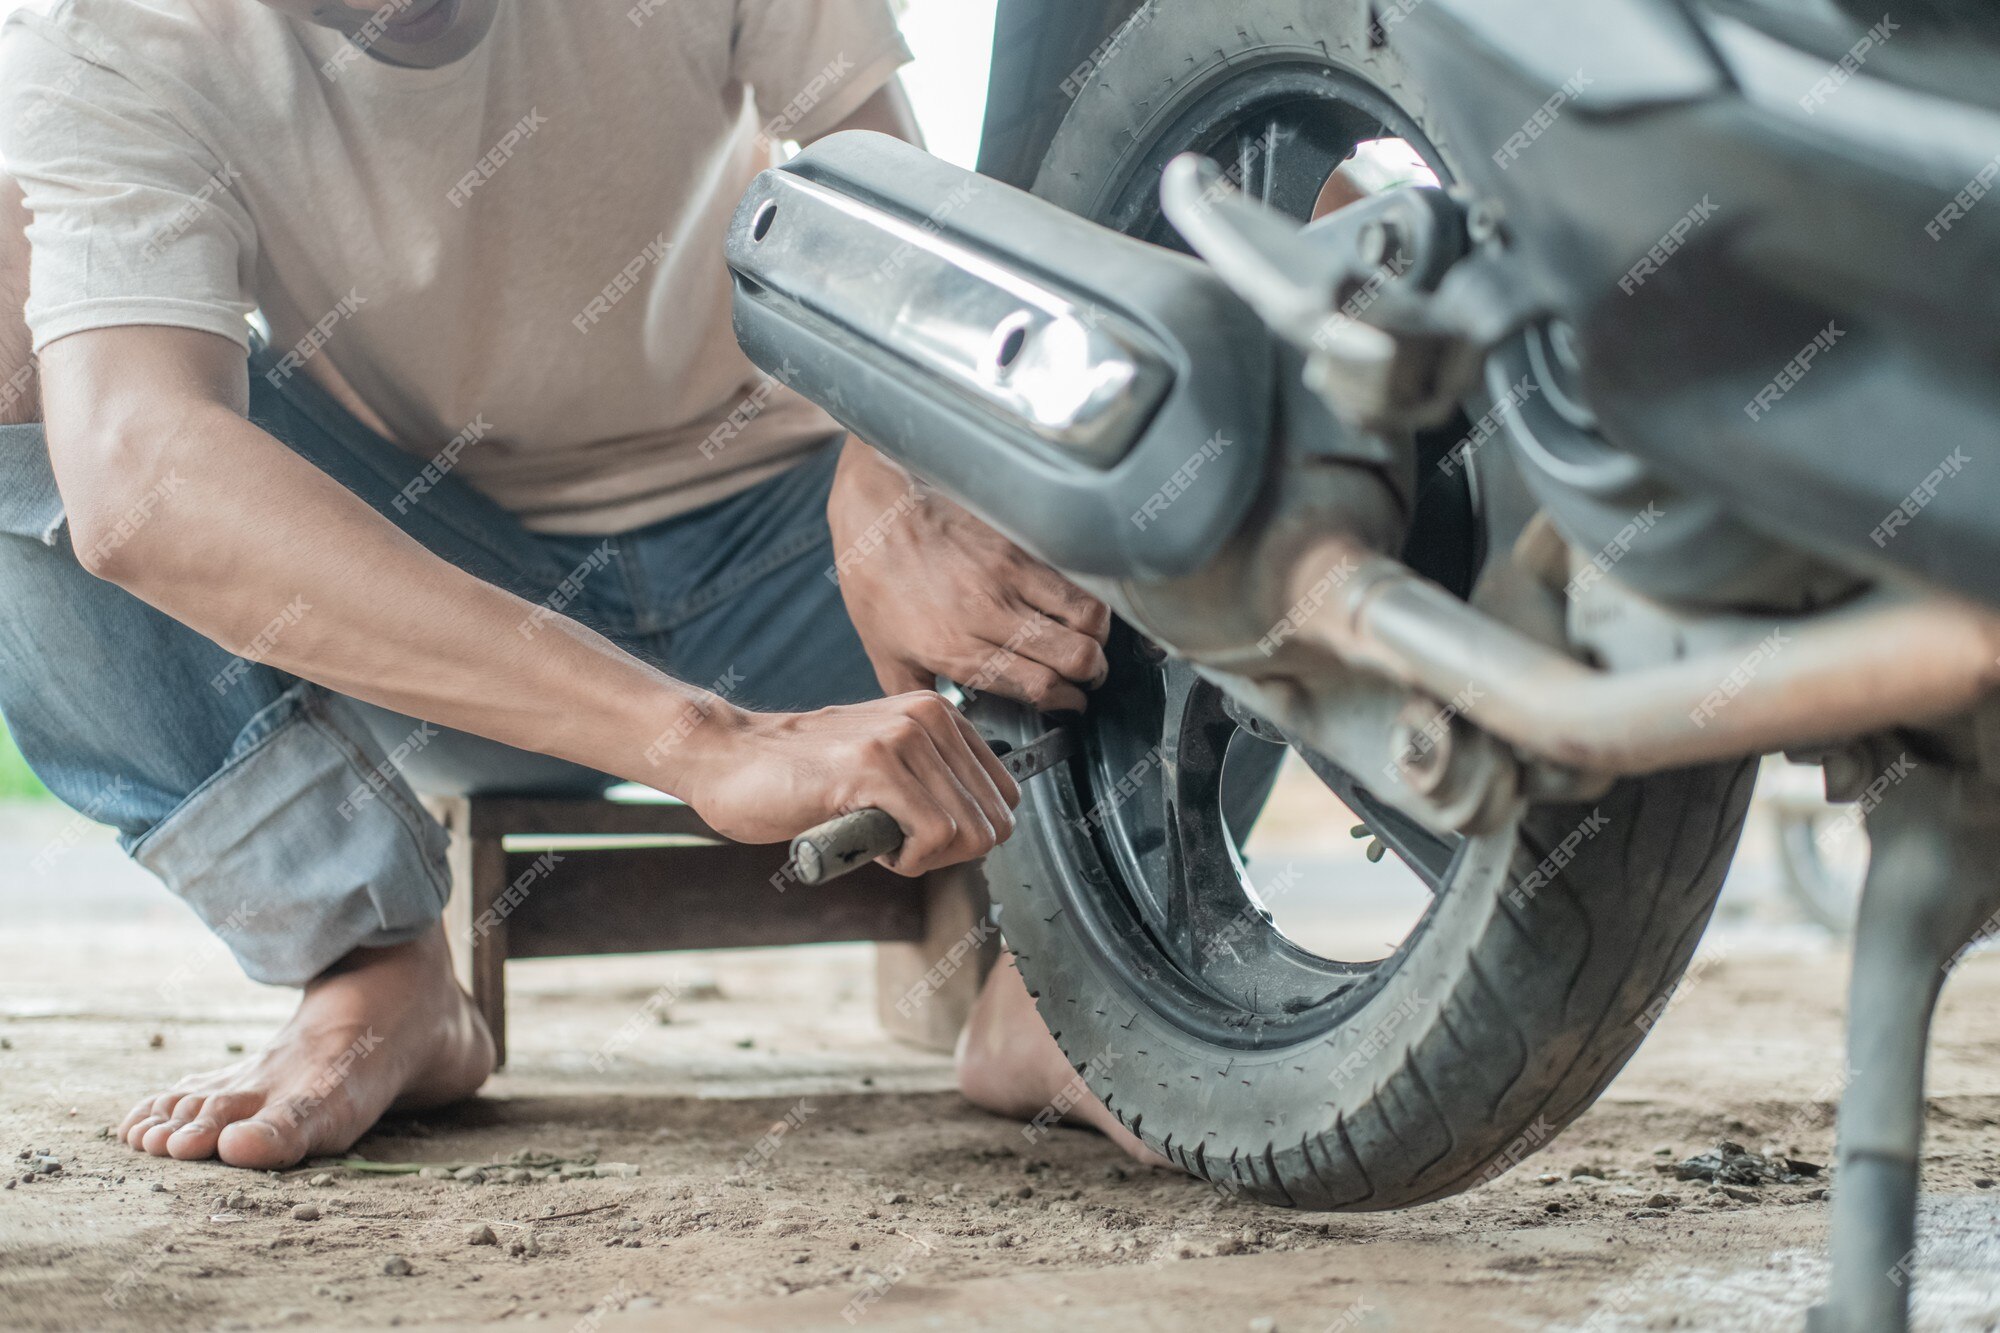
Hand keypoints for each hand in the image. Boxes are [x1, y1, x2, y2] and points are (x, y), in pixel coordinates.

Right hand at [678, 692, 1020, 876]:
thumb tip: (988, 828)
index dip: (967, 833)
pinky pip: (933, 837)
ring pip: (971, 832)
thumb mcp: (886, 763)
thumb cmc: (799, 773)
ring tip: (875, 837)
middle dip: (950, 852)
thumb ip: (934, 780)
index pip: (1007, 797)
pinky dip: (906, 861)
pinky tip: (867, 844)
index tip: (918, 834)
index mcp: (939, 715)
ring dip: (924, 858)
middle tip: (896, 843)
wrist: (728, 758)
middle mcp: (930, 718)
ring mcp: (903, 739)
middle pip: (995, 821)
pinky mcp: (874, 767)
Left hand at [827, 438, 1111, 711]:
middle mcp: (989, 614)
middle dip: (1092, 675)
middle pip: (1075, 656)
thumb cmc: (876, 583)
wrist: (877, 513)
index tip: (1069, 703)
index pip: (1040, 686)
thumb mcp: (885, 655)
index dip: (1066, 702)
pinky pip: (1073, 577)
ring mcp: (1008, 575)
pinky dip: (1085, 597)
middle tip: (1086, 676)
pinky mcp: (1018, 545)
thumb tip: (950, 722)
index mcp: (957, 649)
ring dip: (1097, 636)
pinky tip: (1074, 607)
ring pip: (1087, 616)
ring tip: (1089, 641)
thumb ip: (921, 694)